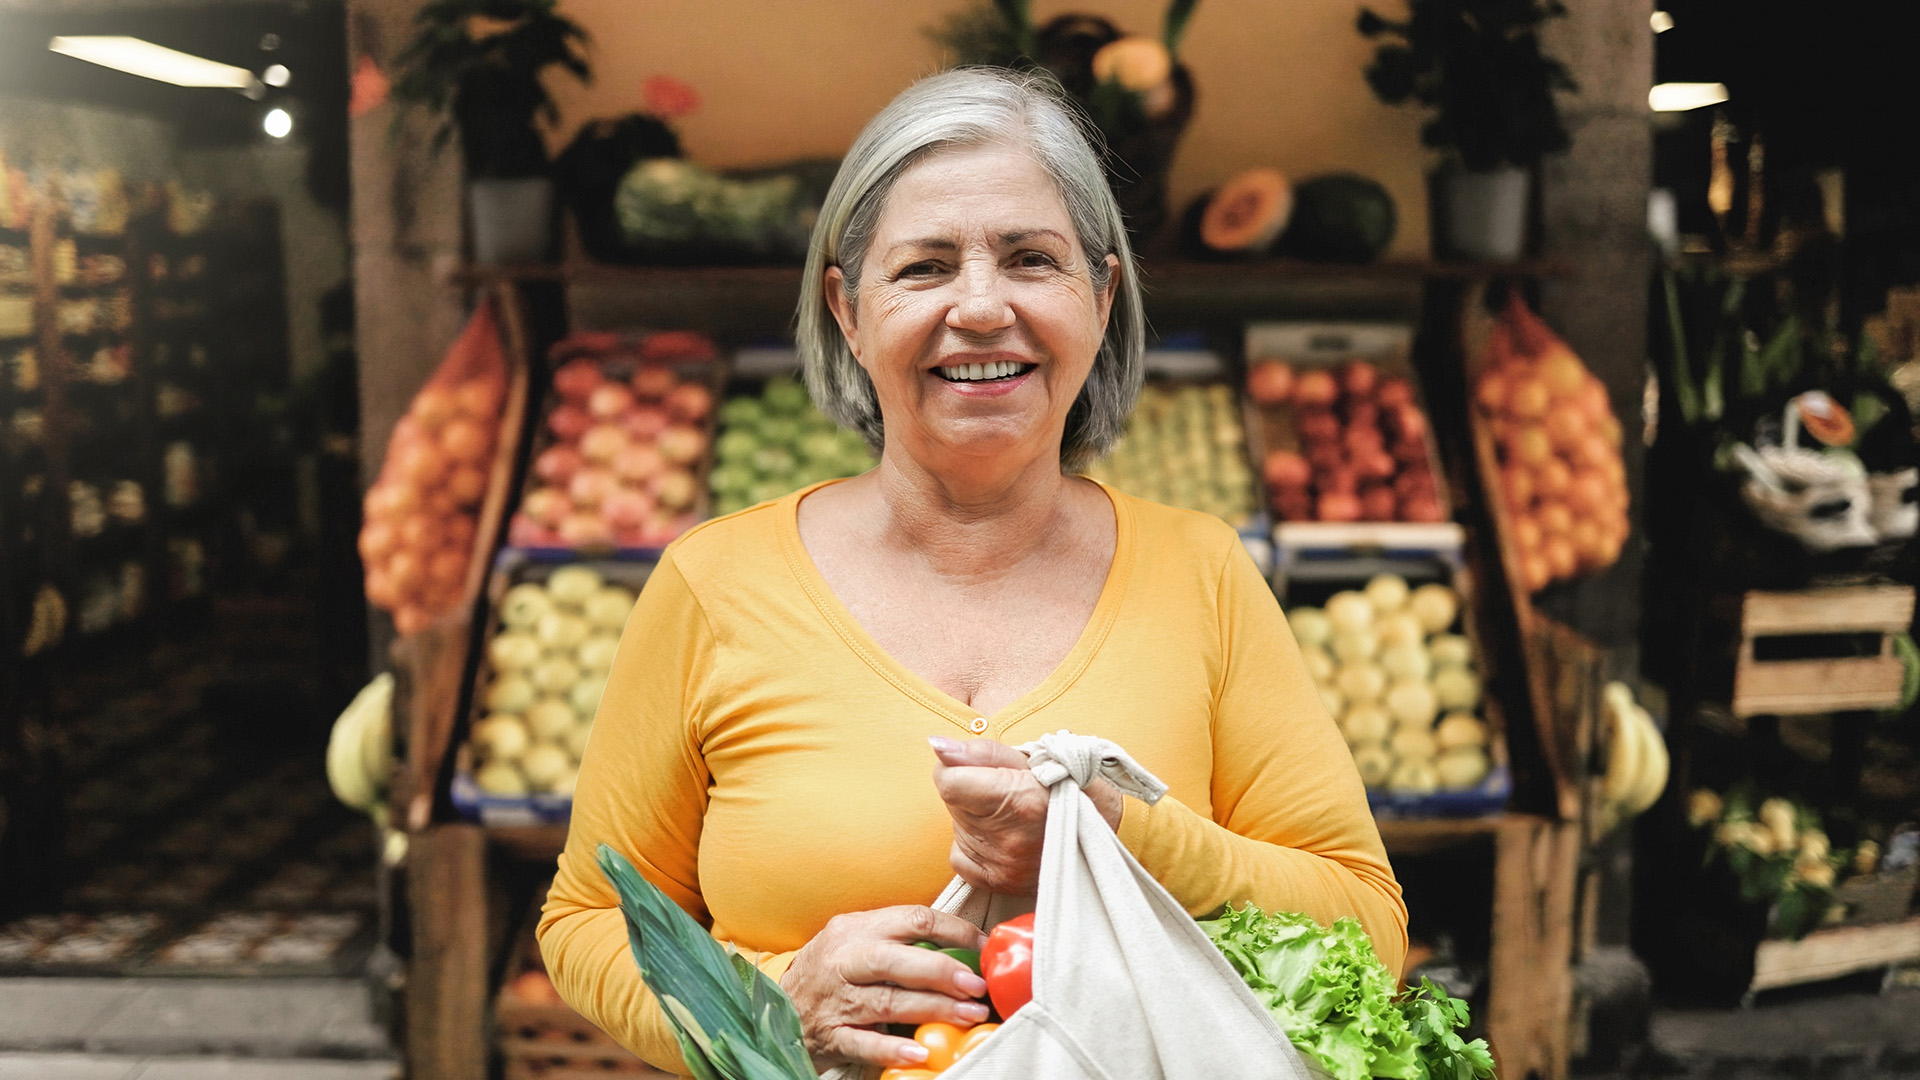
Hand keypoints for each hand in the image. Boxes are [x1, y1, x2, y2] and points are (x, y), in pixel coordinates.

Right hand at [779, 906, 988, 1069]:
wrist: (777, 1004)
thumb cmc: (831, 969)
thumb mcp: (856, 940)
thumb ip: (898, 939)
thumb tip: (961, 947)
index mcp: (856, 930)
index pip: (912, 919)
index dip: (954, 932)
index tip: (983, 948)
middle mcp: (843, 961)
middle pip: (895, 961)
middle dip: (941, 971)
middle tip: (977, 985)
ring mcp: (836, 1000)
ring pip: (886, 1003)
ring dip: (932, 1009)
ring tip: (969, 1015)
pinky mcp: (831, 1035)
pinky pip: (863, 1043)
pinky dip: (892, 1049)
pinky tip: (920, 1052)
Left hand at [930, 737, 1122, 895]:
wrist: (1111, 836)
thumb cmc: (1076, 788)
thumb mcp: (1037, 757)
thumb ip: (983, 753)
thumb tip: (938, 746)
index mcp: (1019, 800)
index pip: (948, 781)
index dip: (958, 767)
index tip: (980, 767)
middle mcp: (1008, 839)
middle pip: (953, 803)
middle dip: (971, 790)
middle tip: (1007, 790)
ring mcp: (1003, 867)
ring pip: (957, 828)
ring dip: (976, 817)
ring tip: (1012, 814)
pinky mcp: (999, 884)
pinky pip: (960, 856)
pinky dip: (975, 843)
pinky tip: (1003, 835)